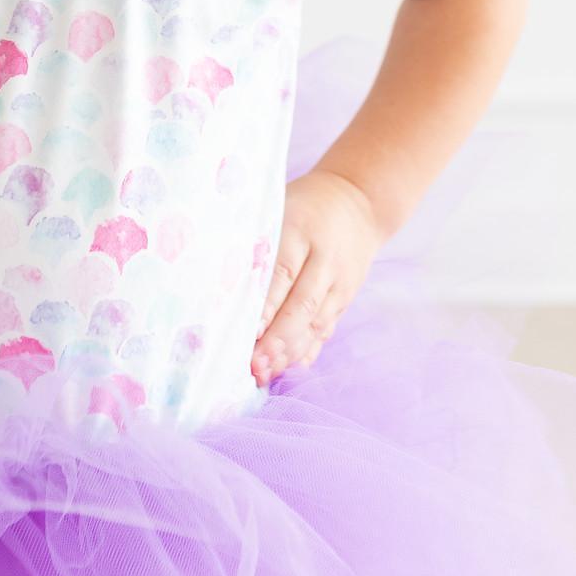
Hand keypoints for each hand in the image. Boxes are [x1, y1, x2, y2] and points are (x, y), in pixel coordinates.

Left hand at [251, 167, 383, 386]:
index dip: (265, 306)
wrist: (358, 201)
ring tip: (265, 373)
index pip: (283, 272)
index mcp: (301, 230)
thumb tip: (217, 275)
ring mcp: (341, 281)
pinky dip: (308, 349)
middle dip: (277, 339)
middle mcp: (325, 259)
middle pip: (302, 304)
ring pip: (317, 323)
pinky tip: (289, 367)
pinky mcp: (346, 297)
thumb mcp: (278, 207)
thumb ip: (256, 239)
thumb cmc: (301, 205)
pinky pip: (327, 328)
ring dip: (291, 351)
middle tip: (254, 365)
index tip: (247, 331)